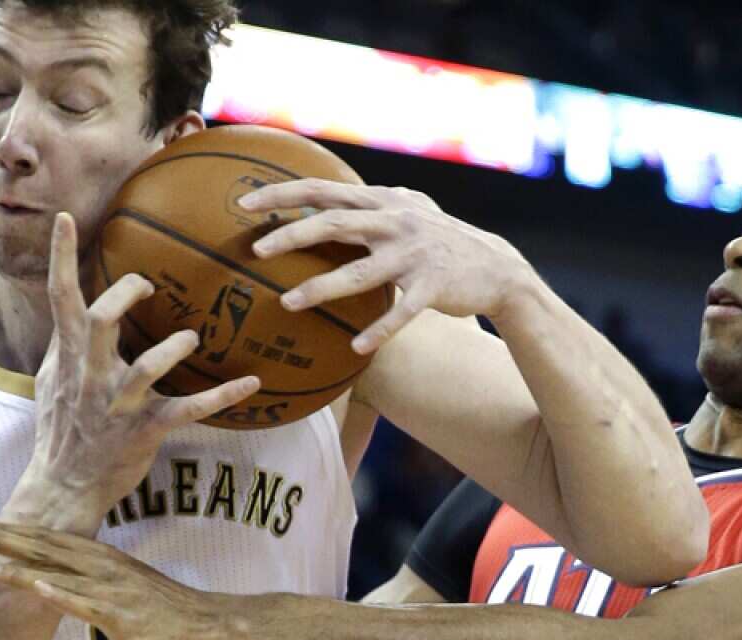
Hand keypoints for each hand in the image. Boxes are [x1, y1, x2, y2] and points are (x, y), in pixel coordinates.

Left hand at [0, 518, 231, 639]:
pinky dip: (62, 595)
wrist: (206, 624)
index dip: (12, 529)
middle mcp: (102, 566)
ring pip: (58, 575)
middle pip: (45, 548)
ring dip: (20, 568)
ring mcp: (111, 589)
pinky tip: (38, 589)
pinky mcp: (121, 615)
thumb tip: (63, 576)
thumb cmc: (164, 609)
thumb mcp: (124, 584)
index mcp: (100, 558)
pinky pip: (87, 605)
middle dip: (4, 537)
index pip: (49, 538)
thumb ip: (94, 577)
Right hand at [22, 213, 259, 527]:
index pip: (59, 297)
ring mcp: (118, 403)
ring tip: (192, 337)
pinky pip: (189, 408)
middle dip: (126, 293)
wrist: (63, 485)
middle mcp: (90, 374)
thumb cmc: (62, 426)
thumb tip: (75, 303)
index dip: (61, 256)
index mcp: (67, 355)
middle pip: (102, 318)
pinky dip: (223, 395)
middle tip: (148, 285)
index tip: (67, 218)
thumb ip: (67, 339)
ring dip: (175, 346)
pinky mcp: (144, 429)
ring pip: (148, 366)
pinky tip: (252, 382)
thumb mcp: (53, 377)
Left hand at [239, 180, 534, 353]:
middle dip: (292, 235)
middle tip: (257, 250)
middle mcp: (395, 222)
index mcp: (382, 202)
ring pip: (360, 272)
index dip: (282, 193)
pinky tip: (357, 348)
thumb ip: (369, 203)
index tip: (244, 203)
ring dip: (321, 287)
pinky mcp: (432, 286)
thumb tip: (324, 195)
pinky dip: (379, 330)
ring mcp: (414, 254)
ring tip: (288, 303)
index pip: (322, 189)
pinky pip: (400, 312)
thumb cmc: (442, 241)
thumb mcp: (408, 210)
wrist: (496, 268)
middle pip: (334, 223)